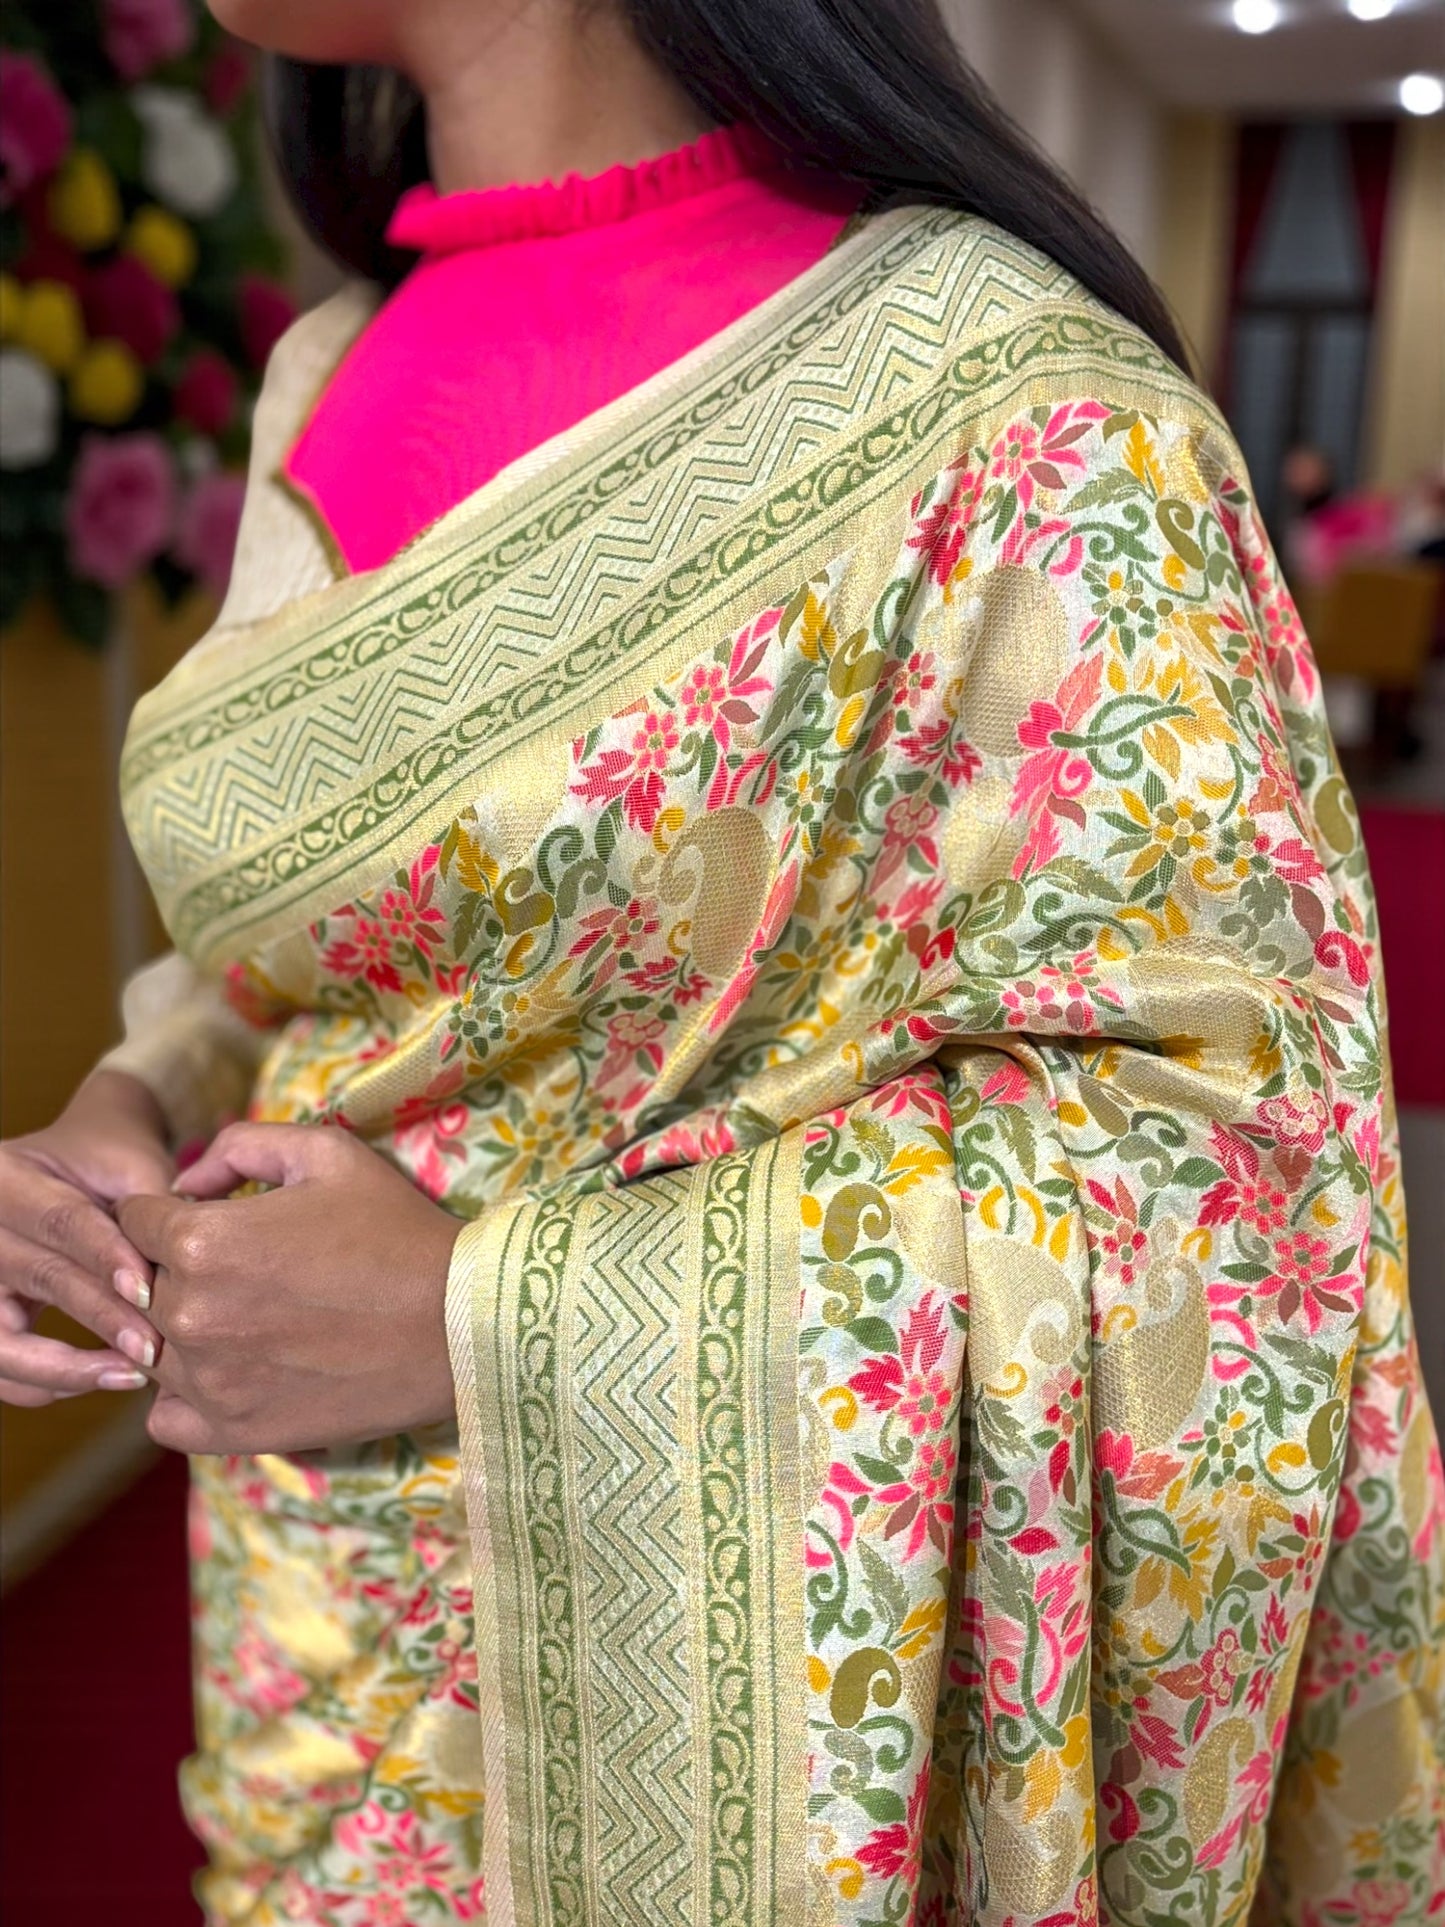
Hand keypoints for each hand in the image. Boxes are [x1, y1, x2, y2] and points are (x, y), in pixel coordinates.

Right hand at [0, 1072, 169, 1406]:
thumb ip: (150, 1210)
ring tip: (132, 1375)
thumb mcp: (130, 1164)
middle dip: (101, 1317)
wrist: (78, 1163)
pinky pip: (3, 1368)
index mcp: (7, 1175)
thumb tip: (185, 1267)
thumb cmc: (110, 1159)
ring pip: (4, 1342)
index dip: (105, 1257)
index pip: (60, 1221)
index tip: (148, 1292)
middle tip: (153, 1349)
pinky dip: (47, 1383)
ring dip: (66, 1368)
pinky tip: (106, 1379)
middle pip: (39, 1278)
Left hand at [117, 1123, 462, 1454]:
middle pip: (140, 1284)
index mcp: (202, 1241)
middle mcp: (190, 1313)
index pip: (135, 1220)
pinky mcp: (232, 1432)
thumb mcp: (327, 1152)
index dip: (172, 1211)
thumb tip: (187, 1179)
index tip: (215, 1218)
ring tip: (249, 1317)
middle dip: (178, 1269)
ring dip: (183, 1330)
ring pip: (150, 1348)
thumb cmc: (396, 1230)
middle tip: (244, 1268)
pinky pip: (164, 1417)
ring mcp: (208, 1381)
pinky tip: (232, 1370)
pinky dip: (184, 1395)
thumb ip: (240, 1145)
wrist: (458, 1324)